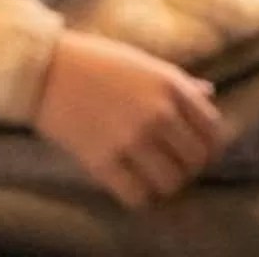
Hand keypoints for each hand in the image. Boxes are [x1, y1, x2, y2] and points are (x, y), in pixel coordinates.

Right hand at [32, 30, 225, 205]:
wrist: (47, 71)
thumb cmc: (98, 61)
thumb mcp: (145, 63)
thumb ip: (179, 83)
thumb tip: (209, 94)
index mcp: (171, 85)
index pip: (212, 130)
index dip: (210, 147)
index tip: (198, 153)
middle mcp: (158, 112)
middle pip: (195, 160)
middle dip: (188, 168)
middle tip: (174, 167)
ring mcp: (131, 139)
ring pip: (171, 183)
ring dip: (165, 185)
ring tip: (153, 178)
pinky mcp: (103, 161)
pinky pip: (137, 196)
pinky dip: (140, 197)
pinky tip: (133, 187)